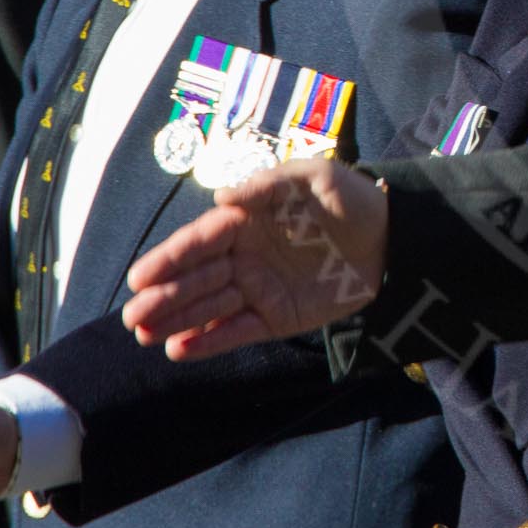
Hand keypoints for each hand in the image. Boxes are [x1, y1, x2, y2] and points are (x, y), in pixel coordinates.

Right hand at [122, 159, 388, 359]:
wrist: (393, 239)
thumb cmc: (352, 200)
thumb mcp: (317, 177)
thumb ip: (270, 185)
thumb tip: (222, 197)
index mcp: (246, 221)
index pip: (201, 241)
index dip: (170, 257)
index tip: (140, 275)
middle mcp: (244, 257)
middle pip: (196, 278)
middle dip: (163, 296)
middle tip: (133, 315)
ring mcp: (258, 289)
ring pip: (209, 307)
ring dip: (176, 321)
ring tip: (144, 335)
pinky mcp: (276, 318)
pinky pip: (237, 331)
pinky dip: (209, 341)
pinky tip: (179, 351)